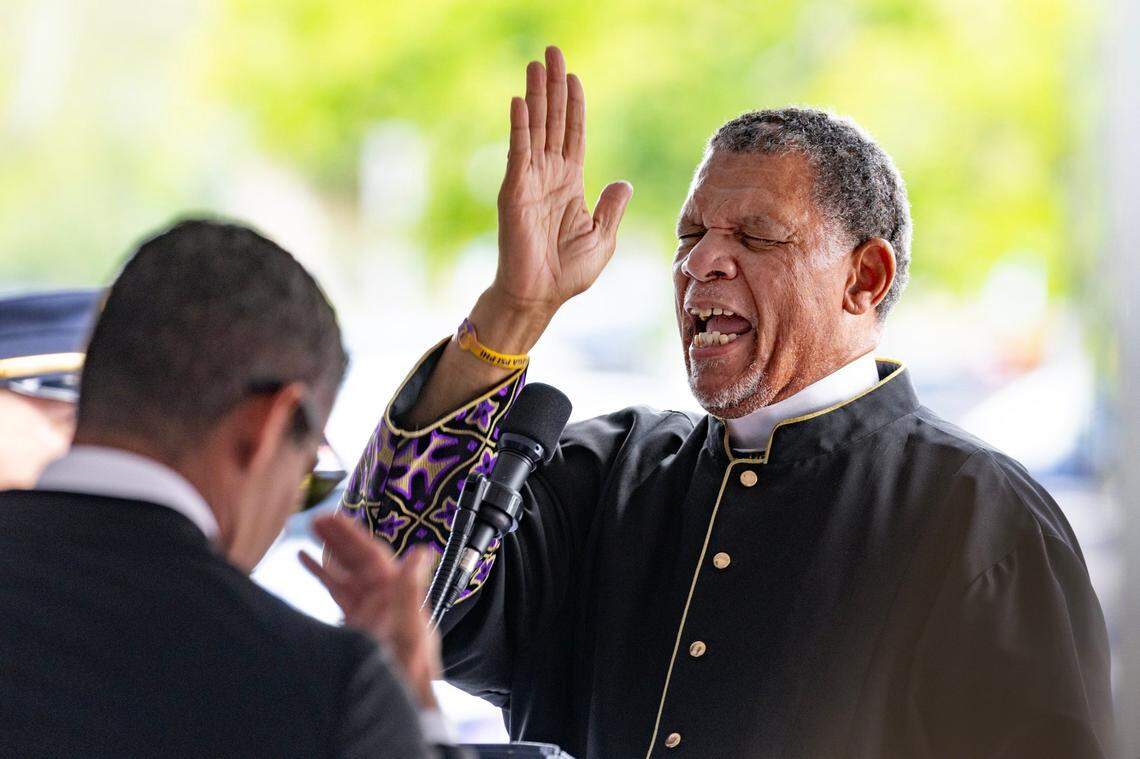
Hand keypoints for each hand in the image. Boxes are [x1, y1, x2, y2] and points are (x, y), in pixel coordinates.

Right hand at [300, 515, 440, 709]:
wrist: (400, 704)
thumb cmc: (408, 673)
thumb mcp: (408, 630)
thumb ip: (410, 591)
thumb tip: (421, 551)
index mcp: (398, 594)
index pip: (373, 555)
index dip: (351, 535)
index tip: (331, 517)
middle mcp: (385, 597)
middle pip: (359, 559)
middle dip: (338, 538)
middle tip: (314, 517)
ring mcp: (370, 609)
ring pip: (347, 572)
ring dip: (329, 551)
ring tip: (308, 529)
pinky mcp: (357, 623)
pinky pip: (338, 592)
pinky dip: (322, 574)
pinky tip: (304, 559)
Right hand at [492, 45, 632, 317]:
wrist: (539, 296)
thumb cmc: (568, 273)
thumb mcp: (602, 238)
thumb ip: (610, 208)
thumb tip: (623, 181)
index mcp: (569, 184)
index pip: (573, 134)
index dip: (574, 105)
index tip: (573, 76)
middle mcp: (548, 176)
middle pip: (552, 121)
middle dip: (553, 87)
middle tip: (552, 52)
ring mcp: (529, 181)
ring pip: (535, 129)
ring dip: (535, 95)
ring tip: (536, 63)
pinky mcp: (514, 191)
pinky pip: (518, 152)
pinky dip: (519, 126)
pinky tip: (519, 100)